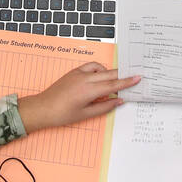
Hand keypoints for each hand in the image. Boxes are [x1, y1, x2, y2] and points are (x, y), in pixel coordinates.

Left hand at [18, 62, 138, 131]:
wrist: (43, 108)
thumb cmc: (62, 114)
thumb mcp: (86, 114)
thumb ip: (105, 106)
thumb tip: (118, 101)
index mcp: (89, 90)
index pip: (113, 85)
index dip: (127, 82)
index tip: (138, 78)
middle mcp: (85, 79)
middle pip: (109, 74)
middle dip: (122, 75)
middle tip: (134, 76)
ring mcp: (78, 73)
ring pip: (101, 68)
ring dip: (110, 73)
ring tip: (115, 82)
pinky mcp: (74, 72)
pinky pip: (91, 66)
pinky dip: (99, 70)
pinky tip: (100, 78)